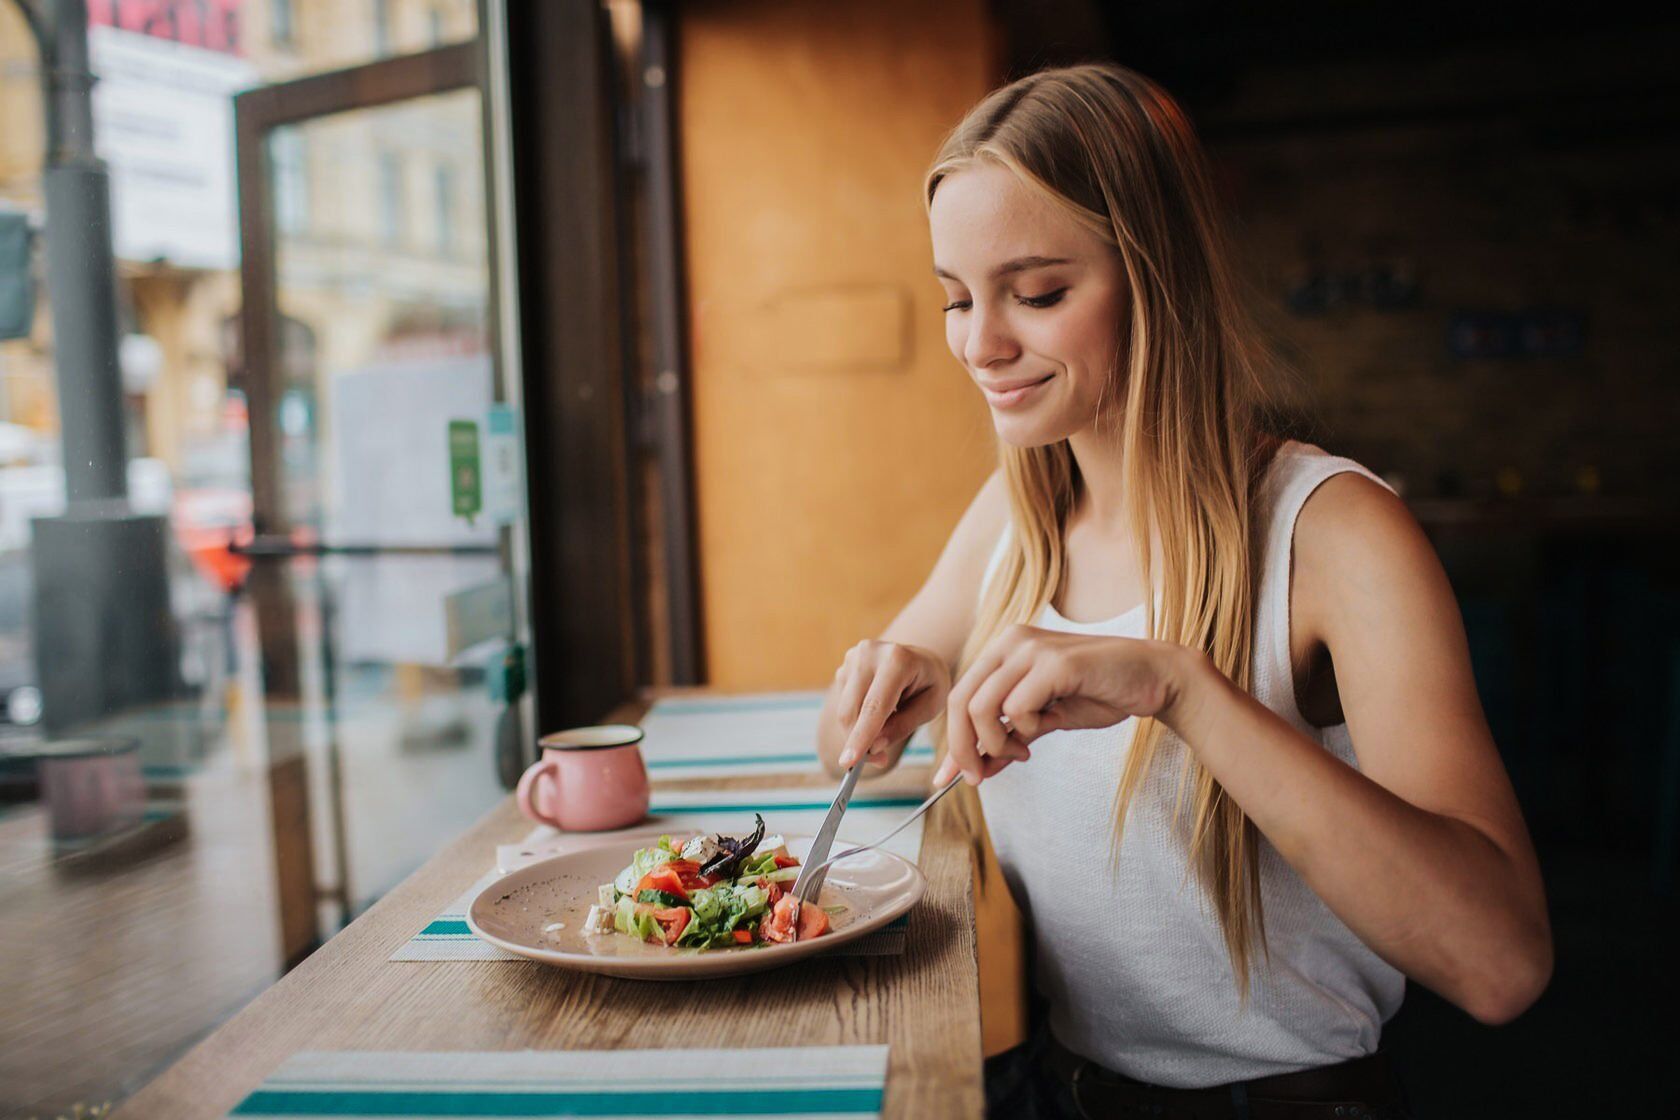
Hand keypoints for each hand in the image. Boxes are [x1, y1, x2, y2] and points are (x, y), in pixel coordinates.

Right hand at [832, 640, 951, 769]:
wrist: (921, 658)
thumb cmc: (930, 683)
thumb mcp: (930, 707)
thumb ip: (903, 726)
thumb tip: (874, 747)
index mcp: (897, 660)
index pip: (875, 706)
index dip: (861, 736)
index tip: (849, 763)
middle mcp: (870, 653)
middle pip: (852, 710)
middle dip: (859, 741)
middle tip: (878, 760)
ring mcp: (854, 657)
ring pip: (844, 709)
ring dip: (858, 730)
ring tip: (886, 727)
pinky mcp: (844, 665)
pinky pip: (844, 703)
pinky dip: (857, 717)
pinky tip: (877, 710)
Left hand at [934, 625, 1190, 785]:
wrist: (1153, 678)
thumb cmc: (1099, 694)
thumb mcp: (1044, 720)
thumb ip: (1008, 738)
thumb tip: (975, 769)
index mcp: (1004, 649)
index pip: (960, 696)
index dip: (952, 740)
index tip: (948, 778)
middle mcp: (1011, 641)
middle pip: (961, 701)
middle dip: (963, 748)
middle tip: (978, 778)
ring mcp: (1031, 649)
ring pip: (982, 707)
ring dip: (997, 743)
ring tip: (1024, 751)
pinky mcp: (1054, 663)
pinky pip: (1016, 709)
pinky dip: (1026, 729)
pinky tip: (1048, 727)